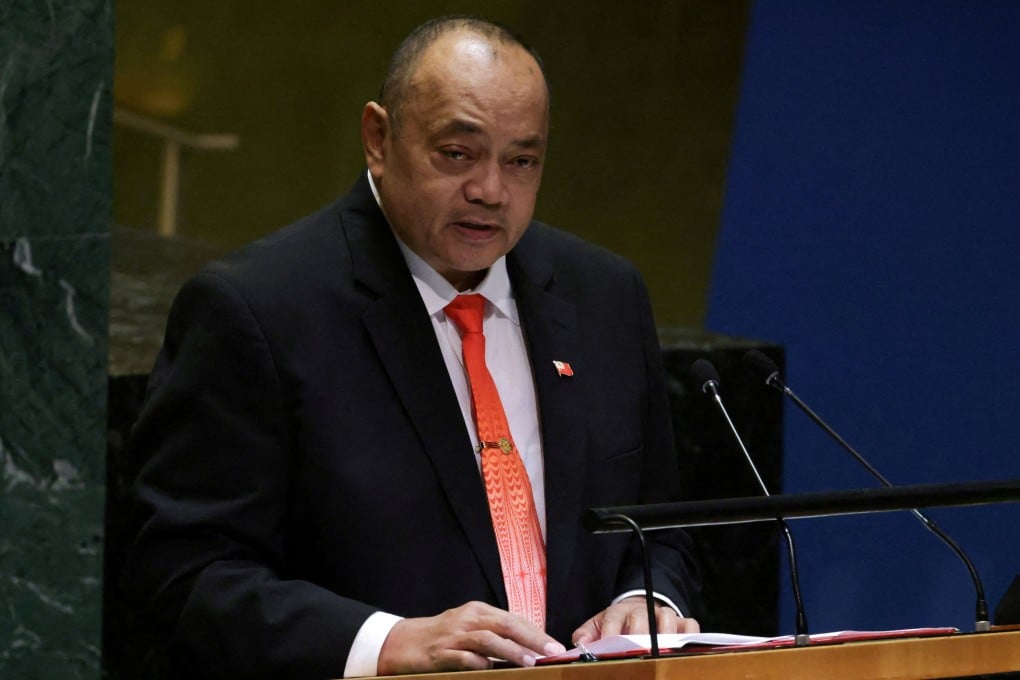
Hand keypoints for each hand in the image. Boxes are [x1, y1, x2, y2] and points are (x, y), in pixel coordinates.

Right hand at [376, 601, 565, 674]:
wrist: (402, 642)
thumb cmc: (442, 637)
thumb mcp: (469, 629)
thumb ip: (495, 635)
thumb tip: (528, 648)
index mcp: (478, 611)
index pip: (514, 619)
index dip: (536, 632)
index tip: (555, 646)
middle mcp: (468, 619)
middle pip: (506, 625)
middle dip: (532, 638)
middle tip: (552, 651)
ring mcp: (454, 636)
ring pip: (488, 639)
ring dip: (511, 651)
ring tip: (531, 661)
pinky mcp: (440, 653)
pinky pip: (463, 658)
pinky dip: (478, 663)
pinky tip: (491, 670)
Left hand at [571, 596, 699, 645]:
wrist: (640, 608)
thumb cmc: (619, 622)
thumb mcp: (600, 624)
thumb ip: (588, 633)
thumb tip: (581, 642)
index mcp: (620, 611)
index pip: (614, 618)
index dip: (610, 633)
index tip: (608, 646)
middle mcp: (643, 610)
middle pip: (641, 618)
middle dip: (637, 636)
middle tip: (635, 653)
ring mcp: (664, 616)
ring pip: (667, 619)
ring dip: (664, 635)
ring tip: (659, 652)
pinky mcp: (683, 623)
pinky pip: (690, 626)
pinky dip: (689, 635)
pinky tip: (681, 649)